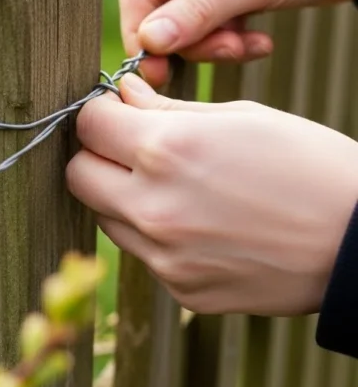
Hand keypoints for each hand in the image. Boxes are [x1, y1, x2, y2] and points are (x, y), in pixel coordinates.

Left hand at [66, 75, 357, 315]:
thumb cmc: (308, 163)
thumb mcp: (240, 116)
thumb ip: (167, 109)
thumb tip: (122, 95)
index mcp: (166, 151)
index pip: (87, 125)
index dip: (101, 112)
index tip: (121, 111)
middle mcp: (153, 208)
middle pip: (78, 176)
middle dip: (98, 155)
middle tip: (133, 146)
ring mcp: (165, 257)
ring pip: (105, 218)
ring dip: (122, 196)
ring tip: (176, 184)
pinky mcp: (182, 291)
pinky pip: (145, 254)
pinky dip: (157, 234)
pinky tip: (203, 221)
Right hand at [120, 0, 357, 84]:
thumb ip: (197, 14)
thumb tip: (147, 42)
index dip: (143, 35)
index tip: (158, 74)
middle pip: (162, 11)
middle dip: (194, 41)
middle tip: (231, 52)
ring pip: (188, 23)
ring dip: (218, 44)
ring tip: (254, 45)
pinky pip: (214, 23)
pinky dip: (233, 38)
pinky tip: (262, 41)